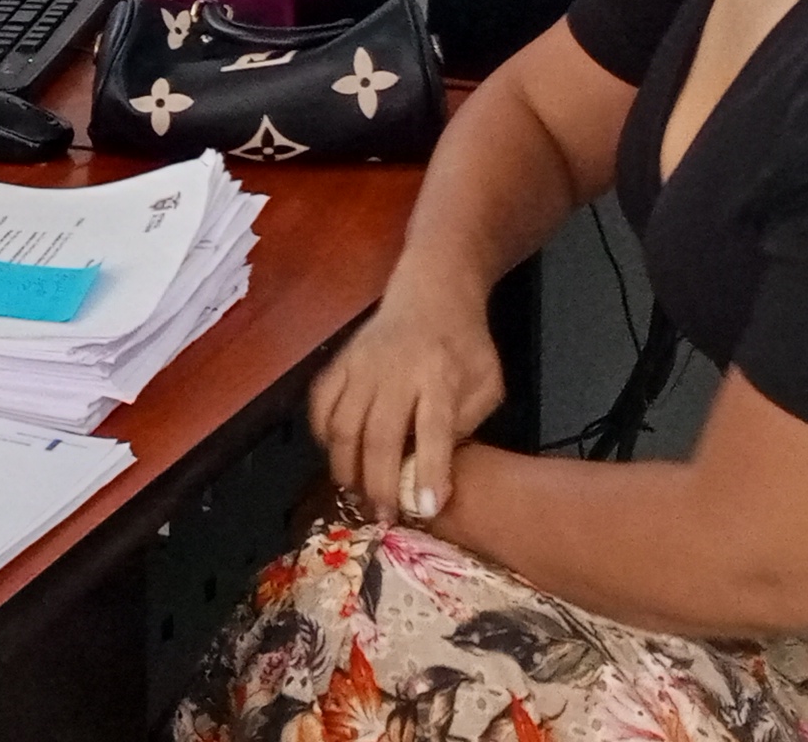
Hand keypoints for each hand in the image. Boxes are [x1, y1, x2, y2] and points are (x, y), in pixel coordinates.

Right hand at [309, 283, 505, 526]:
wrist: (432, 291)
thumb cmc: (464, 346)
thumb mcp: (487, 383)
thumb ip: (467, 425)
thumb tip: (435, 471)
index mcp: (440, 375)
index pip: (434, 430)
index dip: (430, 472)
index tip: (425, 509)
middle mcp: (395, 371)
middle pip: (379, 436)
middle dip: (379, 483)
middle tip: (383, 516)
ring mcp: (360, 365)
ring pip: (343, 427)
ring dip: (347, 469)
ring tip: (359, 496)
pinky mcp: (338, 363)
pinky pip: (320, 408)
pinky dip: (324, 439)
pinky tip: (340, 457)